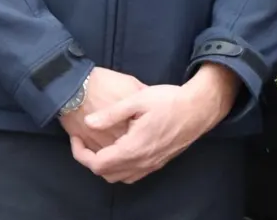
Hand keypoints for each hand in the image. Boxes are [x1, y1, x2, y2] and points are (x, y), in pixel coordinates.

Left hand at [70, 63, 239, 183]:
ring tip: (100, 145)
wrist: (199, 108)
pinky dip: (121, 167)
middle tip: (85, 140)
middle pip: (106, 174)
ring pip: (120, 177)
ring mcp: (152, 165)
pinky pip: (133, 174)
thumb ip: (111, 114)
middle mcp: (142, 162)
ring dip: (106, 166)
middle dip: (91, 160)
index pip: (98, 164)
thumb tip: (88, 123)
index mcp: (133, 148)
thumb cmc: (169, 100)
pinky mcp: (159, 163)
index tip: (77, 136)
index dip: (81, 153)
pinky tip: (120, 149)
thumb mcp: (137, 100)